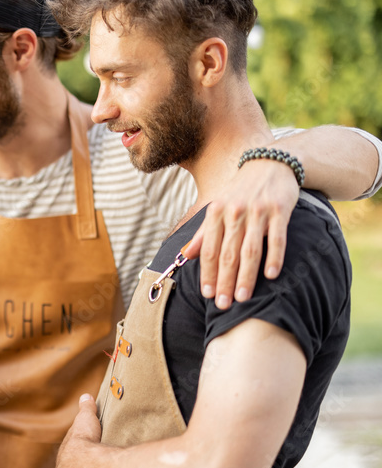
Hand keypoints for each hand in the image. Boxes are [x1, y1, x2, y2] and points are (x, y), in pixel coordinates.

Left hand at [54, 394, 101, 467]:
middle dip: (73, 465)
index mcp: (68, 446)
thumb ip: (86, 407)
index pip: (70, 447)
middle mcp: (62, 462)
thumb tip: (86, 395)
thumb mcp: (87, 418)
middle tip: (83, 467)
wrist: (81, 461)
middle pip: (67, 464)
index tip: (81, 450)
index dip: (76, 448)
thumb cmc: (85, 439)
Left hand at [183, 158, 297, 309]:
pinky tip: (271, 276)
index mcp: (216, 213)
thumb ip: (203, 232)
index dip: (207, 273)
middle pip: (227, 254)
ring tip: (242, 298)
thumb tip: (187, 255)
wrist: (269, 163)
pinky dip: (274, 257)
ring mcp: (258, 211)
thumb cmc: (240, 191)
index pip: (209, 250)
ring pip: (250, 250)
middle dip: (224, 281)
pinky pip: (277, 238)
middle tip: (223, 304)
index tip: (207, 295)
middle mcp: (235, 212)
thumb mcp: (217, 207)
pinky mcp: (280, 209)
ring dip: (245, 276)